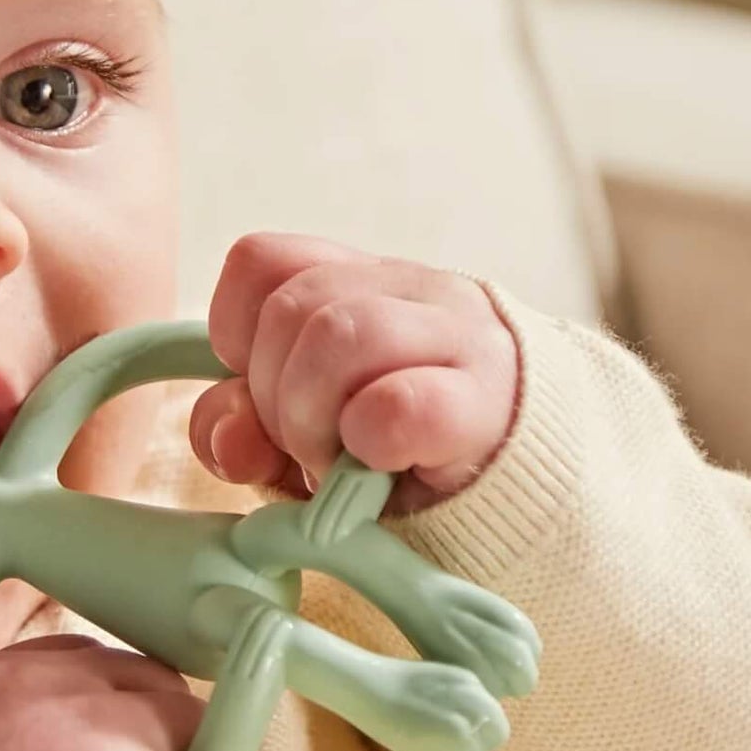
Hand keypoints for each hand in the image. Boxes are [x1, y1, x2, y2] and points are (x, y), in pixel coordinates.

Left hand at [189, 233, 521, 514]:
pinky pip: (401, 403)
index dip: (235, 334)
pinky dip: (368, 442)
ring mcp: (457, 337)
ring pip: (339, 333)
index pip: (259, 262)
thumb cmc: (397, 457)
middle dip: (273, 395)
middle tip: (307, 446)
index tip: (259, 392)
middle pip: (292, 306)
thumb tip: (226, 438)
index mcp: (356, 282)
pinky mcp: (488, 402)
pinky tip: (381, 466)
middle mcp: (410, 291)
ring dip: (313, 419)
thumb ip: (241, 434)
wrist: (524, 489)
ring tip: (342, 462)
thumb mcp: (300, 441)